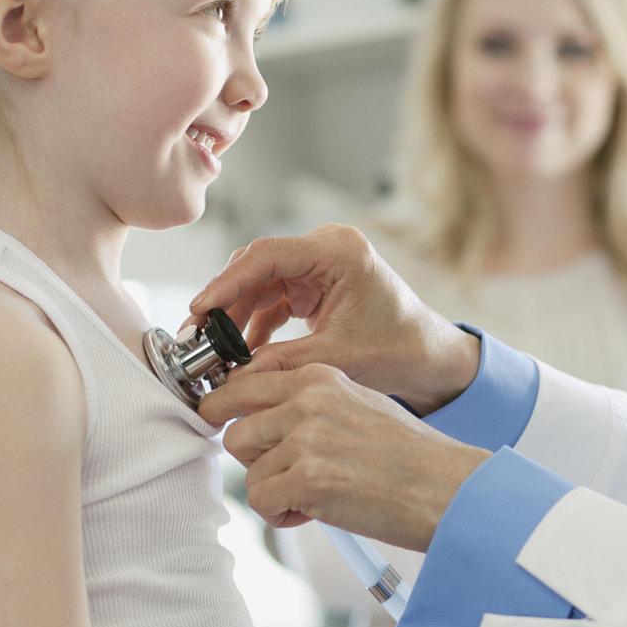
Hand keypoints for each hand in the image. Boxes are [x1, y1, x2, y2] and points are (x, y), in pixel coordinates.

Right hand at [187, 225, 480, 412]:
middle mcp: (326, 248)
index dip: (227, 283)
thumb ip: (282, 362)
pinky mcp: (314, 283)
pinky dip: (255, 324)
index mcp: (339, 250)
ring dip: (236, 317)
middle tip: (197, 337)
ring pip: (259, 283)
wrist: (428, 356)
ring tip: (214, 351)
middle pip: (257, 266)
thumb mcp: (338, 358)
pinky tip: (240, 353)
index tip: (200, 310)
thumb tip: (233, 378)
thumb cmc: (400, 349)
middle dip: (225, 302)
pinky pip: (272, 297)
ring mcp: (319, 264)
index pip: (267, 255)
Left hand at [201, 364, 488, 548]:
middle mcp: (308, 399)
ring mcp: (306, 437)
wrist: (445, 488)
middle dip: (257, 460)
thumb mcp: (357, 405)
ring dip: (272, 490)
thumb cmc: (408, 456)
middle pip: (236, 431)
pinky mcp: (307, 477)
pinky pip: (261, 501)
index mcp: (319, 376)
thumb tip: (260, 420)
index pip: (243, 384)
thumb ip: (309, 405)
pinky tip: (316, 511)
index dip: (227, 413)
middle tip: (291, 476)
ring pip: (247, 470)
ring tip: (313, 495)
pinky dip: (283, 515)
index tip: (228, 430)